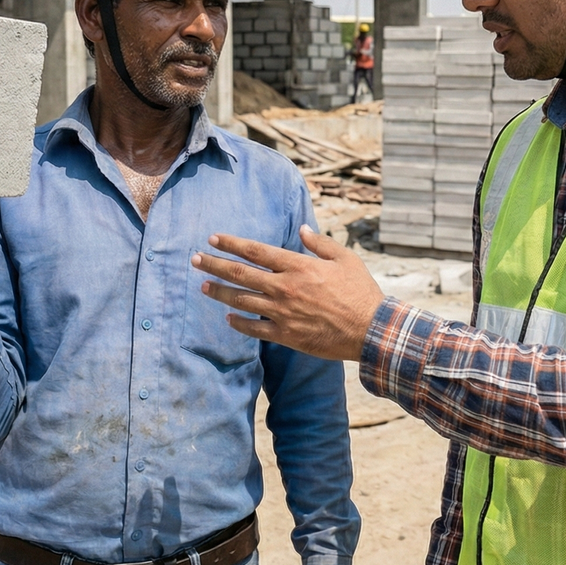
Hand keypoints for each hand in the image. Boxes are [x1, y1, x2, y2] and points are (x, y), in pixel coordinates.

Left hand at [191, 225, 383, 361]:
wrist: (370, 330)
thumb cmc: (360, 291)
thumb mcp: (345, 259)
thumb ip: (320, 243)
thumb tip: (302, 229)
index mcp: (298, 266)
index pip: (256, 251)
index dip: (232, 243)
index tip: (213, 239)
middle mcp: (285, 287)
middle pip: (240, 274)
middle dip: (214, 265)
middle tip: (196, 260)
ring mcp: (283, 313)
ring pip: (242, 300)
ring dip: (220, 292)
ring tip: (203, 286)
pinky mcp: (286, 335)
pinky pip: (254, 329)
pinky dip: (238, 323)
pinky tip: (227, 318)